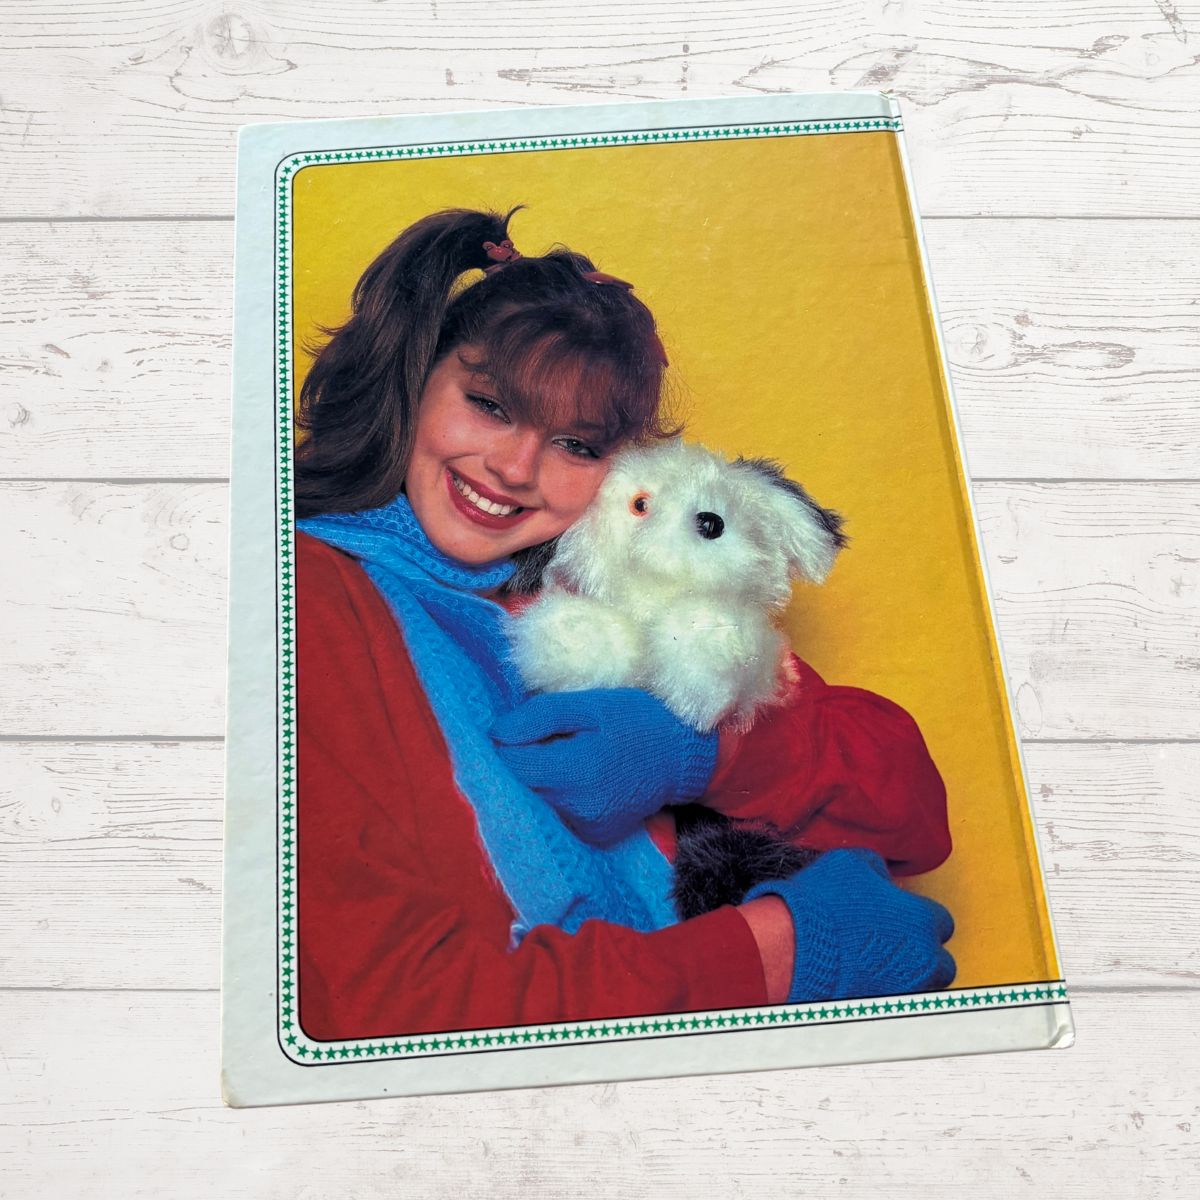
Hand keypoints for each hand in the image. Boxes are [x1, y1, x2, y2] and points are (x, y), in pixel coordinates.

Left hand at [490, 689, 717, 844]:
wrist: (683, 757)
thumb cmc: (637, 721)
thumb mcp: (591, 704)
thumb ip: (540, 716)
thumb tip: (496, 734)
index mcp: (575, 770)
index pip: (511, 765)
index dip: (503, 745)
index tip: (513, 730)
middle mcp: (577, 807)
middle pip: (519, 788)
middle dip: (518, 764)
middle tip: (537, 741)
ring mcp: (586, 827)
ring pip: (536, 804)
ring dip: (536, 782)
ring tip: (559, 758)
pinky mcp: (595, 836)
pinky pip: (558, 816)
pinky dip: (557, 798)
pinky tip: (575, 779)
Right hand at [745, 849, 955, 1001]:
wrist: (792, 948)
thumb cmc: (822, 905)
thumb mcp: (851, 862)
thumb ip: (878, 869)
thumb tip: (882, 876)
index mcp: (922, 922)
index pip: (942, 922)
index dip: (920, 916)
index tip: (901, 914)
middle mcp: (922, 962)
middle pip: (941, 963)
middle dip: (922, 954)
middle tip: (894, 942)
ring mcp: (903, 990)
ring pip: (921, 987)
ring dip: (906, 976)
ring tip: (876, 962)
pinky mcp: (881, 1009)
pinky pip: (895, 1000)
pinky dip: (884, 992)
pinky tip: (861, 978)